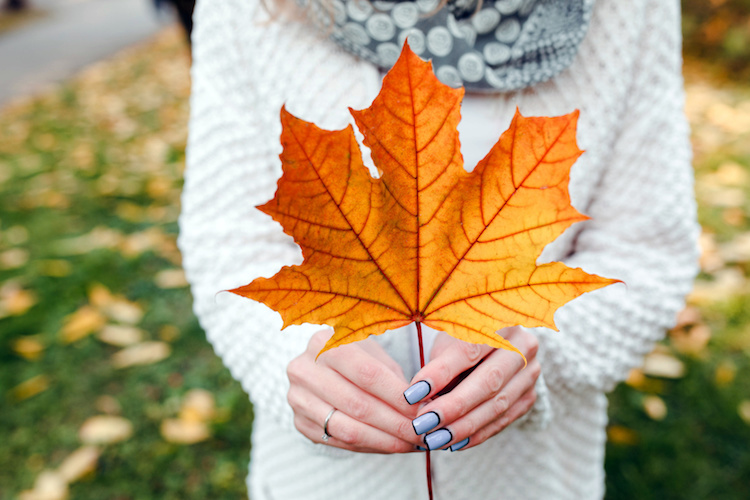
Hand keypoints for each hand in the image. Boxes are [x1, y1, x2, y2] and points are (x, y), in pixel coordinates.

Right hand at [287, 329, 420, 452]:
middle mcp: (305, 370)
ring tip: (411, 443)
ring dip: (385, 440)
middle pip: (358, 404)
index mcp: (325, 343)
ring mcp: (298, 398)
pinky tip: (391, 445)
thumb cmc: (354, 356)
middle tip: (422, 432)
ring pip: (348, 429)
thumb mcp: (373, 354)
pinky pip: (340, 442)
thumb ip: (393, 377)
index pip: (367, 374)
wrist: (318, 365)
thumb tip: (423, 406)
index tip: (422, 408)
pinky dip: (371, 446)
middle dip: (396, 423)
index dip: (397, 395)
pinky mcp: (299, 422)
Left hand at [405, 327, 539, 451]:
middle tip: (423, 423)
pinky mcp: (530, 394)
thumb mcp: (447, 338)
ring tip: (434, 439)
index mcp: (500, 318)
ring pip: (498, 404)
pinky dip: (478, 433)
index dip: (440, 373)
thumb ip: (438, 364)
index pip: (468, 350)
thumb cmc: (461, 336)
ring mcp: (531, 371)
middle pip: (488, 381)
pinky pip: (504, 419)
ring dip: (463, 426)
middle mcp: (523, 344)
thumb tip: (421, 400)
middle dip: (452, 407)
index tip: (411, 394)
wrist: (496, 340)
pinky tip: (454, 443)